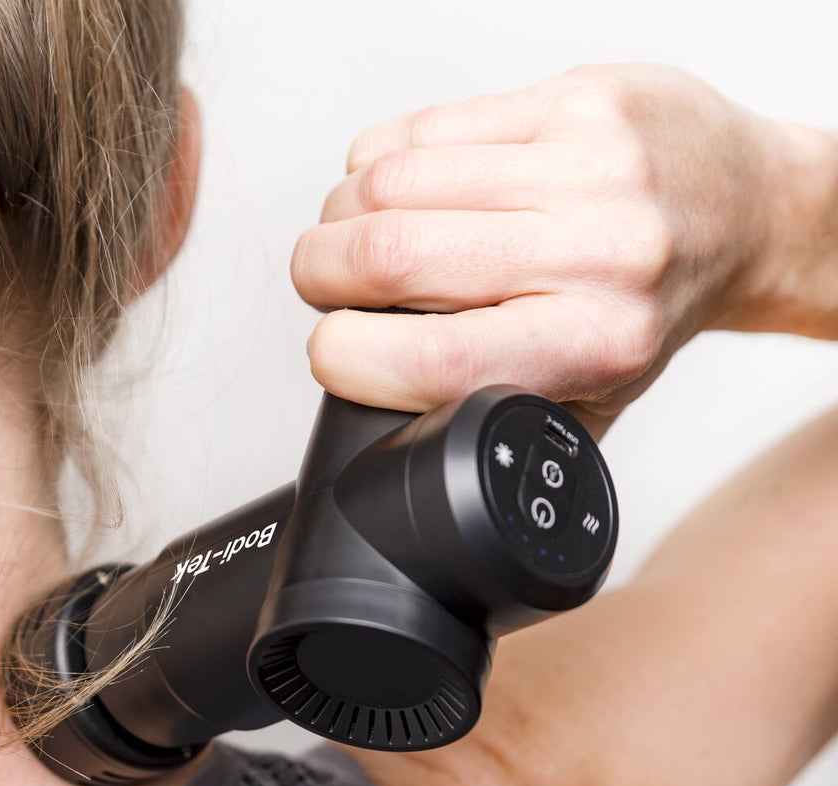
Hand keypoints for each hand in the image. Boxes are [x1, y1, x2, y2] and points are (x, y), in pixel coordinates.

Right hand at [292, 64, 837, 434]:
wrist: (740, 213)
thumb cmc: (650, 310)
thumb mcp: (582, 399)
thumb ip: (486, 409)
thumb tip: (380, 403)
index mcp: (595, 345)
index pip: (429, 358)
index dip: (345, 358)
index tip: (335, 354)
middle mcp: (596, 252)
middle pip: (389, 256)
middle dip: (320, 276)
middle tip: (323, 288)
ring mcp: (583, 164)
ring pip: (389, 182)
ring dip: (339, 216)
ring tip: (352, 237)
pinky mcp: (568, 99)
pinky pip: (421, 127)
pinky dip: (378, 163)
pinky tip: (394, 188)